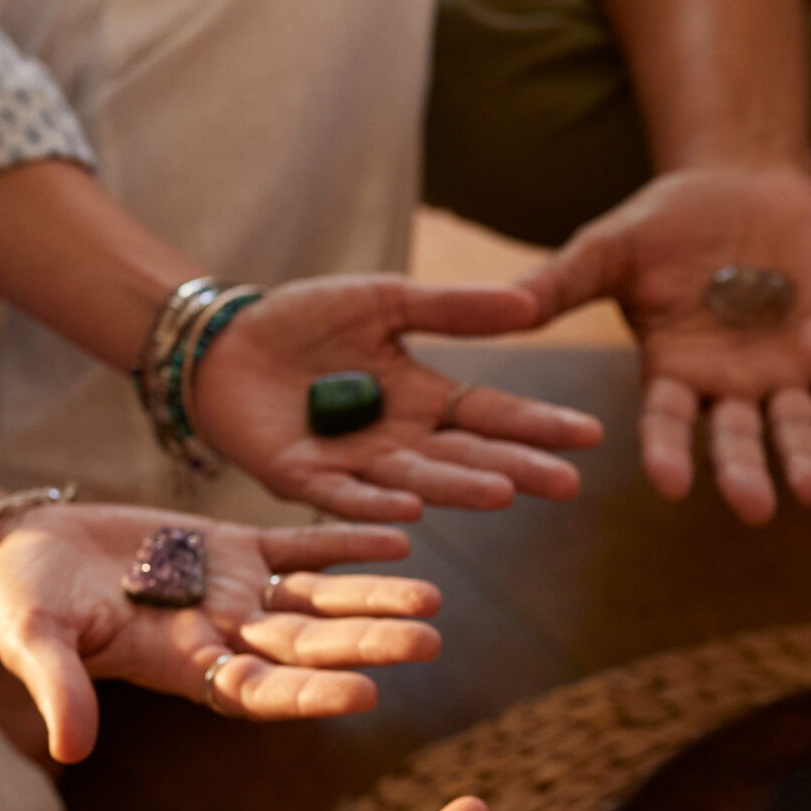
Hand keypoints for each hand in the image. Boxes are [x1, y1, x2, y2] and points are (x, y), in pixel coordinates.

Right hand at [0, 504, 442, 763]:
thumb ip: (61, 689)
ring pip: (318, 597)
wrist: (19, 550)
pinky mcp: (233, 546)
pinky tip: (399, 537)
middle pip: (309, 645)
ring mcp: (235, 591)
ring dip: (372, 595)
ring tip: (431, 598)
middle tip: (429, 641)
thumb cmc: (20, 604)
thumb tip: (70, 748)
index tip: (366, 695)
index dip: (312, 694)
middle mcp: (224, 636)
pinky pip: (300, 543)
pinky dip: (345, 539)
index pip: (262, 690)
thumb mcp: (33, 643)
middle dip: (367, 643)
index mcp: (186, 668)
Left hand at [189, 277, 601, 519]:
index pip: (493, 415)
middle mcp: (400, 440)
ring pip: (416, 480)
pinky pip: (343, 498)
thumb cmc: (303, 319)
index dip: (539, 425)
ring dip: (458, 490)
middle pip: (466, 458)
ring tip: (503, 492)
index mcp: (425, 399)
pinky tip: (410, 509)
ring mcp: (354, 465)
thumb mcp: (384, 301)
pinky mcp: (301, 479)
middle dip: (516, 470)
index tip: (590, 434)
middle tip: (567, 483)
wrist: (220, 339)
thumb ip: (452, 309)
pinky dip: (375, 506)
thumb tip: (527, 302)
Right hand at [520, 165, 810, 525]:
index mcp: (673, 374)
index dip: (670, 453)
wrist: (746, 181)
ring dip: (804, 460)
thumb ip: (564, 281)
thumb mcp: (611, 247)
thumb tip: (499, 306)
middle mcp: (729, 388)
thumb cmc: (669, 220)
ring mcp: (785, 374)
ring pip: (795, 429)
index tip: (669, 483)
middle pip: (737, 439)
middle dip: (744, 471)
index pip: (668, 424)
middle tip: (754, 507)